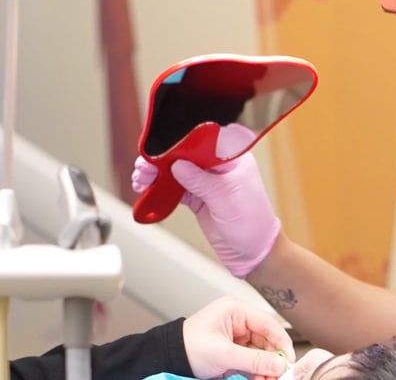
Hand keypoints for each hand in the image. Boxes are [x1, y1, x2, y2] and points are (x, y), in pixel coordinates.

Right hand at [131, 150, 280, 277]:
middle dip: (162, 159)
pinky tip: (149, 189)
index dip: (178, 144)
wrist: (254, 254)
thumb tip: (178, 165)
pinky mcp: (199, 198)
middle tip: (144, 166)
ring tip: (141, 178)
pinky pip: (176, 189)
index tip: (159, 149)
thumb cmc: (253, 225)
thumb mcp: (226, 200)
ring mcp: (208, 182)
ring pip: (177, 171)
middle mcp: (220, 167)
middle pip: (185, 155)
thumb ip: (201, 181)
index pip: (202, 142)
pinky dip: (161, 189)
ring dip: (158, 174)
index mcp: (233, 159)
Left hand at [182, 296, 294, 379]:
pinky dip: (258, 371)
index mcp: (235, 311)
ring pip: (261, 352)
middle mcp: (238, 321)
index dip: (281, 341)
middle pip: (266, 339)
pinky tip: (262, 379)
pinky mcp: (233, 351)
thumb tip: (279, 365)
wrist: (168, 359)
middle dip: (274, 358)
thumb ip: (253, 360)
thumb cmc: (188, 348)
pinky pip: (252, 360)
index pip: (267, 323)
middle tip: (281, 375)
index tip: (289, 359)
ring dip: (267, 367)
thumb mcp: (223, 354)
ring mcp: (236, 337)